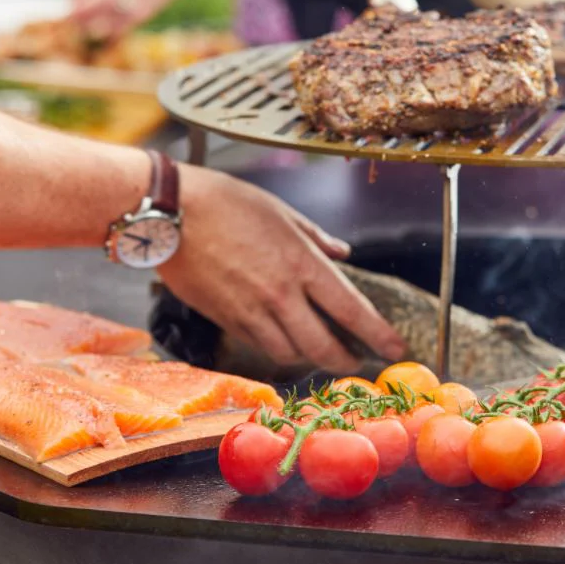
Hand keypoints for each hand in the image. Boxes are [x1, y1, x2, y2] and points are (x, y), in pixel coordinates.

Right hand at [157, 165, 405, 373]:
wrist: (167, 214)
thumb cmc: (224, 202)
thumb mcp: (281, 212)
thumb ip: (316, 238)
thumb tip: (342, 253)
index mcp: (301, 263)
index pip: (352, 310)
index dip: (379, 335)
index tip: (396, 349)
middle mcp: (280, 295)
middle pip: (323, 348)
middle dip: (345, 361)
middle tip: (356, 361)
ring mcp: (251, 312)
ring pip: (289, 354)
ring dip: (309, 358)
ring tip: (319, 352)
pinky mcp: (225, 320)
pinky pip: (259, 345)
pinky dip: (277, 348)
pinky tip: (282, 339)